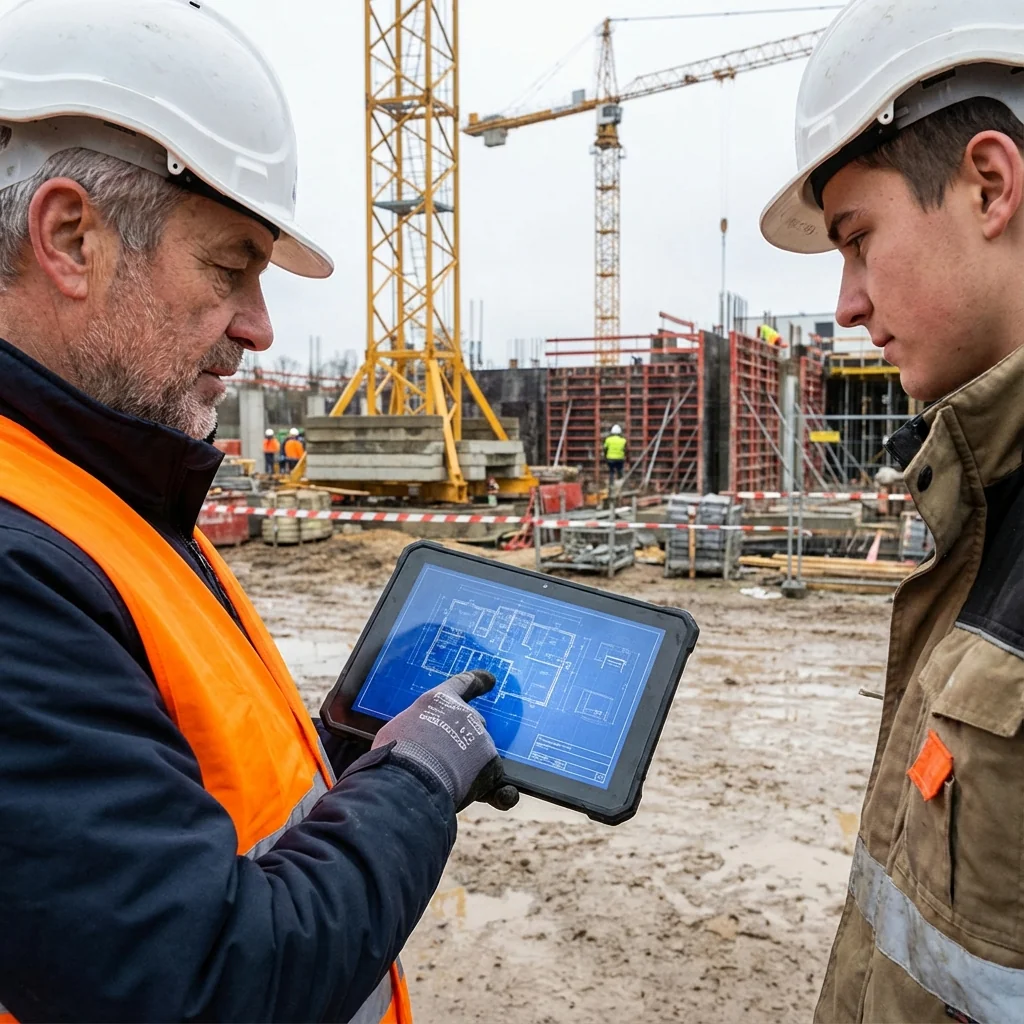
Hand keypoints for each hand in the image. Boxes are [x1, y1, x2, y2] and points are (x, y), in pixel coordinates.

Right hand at [372, 670, 519, 812]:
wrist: (409, 778)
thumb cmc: (394, 756)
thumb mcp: (397, 732)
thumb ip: (417, 732)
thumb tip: (422, 747)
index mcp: (438, 700)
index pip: (462, 685)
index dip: (478, 681)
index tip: (490, 679)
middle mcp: (464, 714)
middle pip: (473, 725)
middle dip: (464, 742)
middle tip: (442, 762)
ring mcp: (480, 738)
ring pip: (481, 754)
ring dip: (469, 769)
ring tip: (445, 784)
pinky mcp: (491, 764)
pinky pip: (496, 778)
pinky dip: (496, 790)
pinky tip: (486, 797)